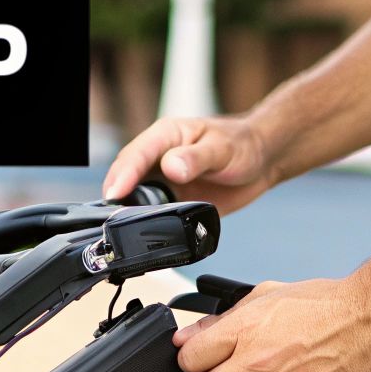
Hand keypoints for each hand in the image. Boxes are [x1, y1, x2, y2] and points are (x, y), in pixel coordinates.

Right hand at [102, 116, 275, 214]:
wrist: (261, 162)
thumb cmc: (242, 145)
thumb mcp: (221, 149)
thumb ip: (196, 158)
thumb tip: (171, 167)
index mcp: (165, 136)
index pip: (136, 154)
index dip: (123, 174)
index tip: (114, 194)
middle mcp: (158, 157)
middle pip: (127, 176)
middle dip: (115, 196)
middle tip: (109, 219)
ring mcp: (163, 180)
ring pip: (135, 196)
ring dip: (127, 212)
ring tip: (119, 230)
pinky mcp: (172, 200)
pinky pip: (153, 212)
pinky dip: (146, 223)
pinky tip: (142, 235)